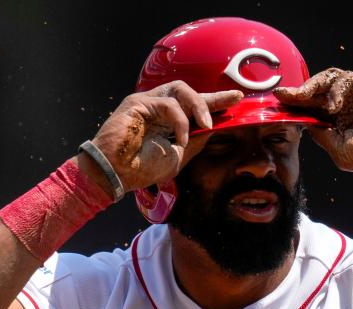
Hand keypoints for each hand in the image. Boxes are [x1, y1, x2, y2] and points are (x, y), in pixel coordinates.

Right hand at [82, 82, 242, 194]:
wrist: (115, 174)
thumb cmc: (141, 168)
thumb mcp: (178, 156)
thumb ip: (194, 141)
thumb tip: (213, 130)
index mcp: (166, 121)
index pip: (193, 106)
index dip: (215, 102)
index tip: (237, 100)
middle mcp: (157, 109)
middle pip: (189, 91)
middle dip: (213, 96)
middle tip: (233, 100)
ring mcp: (147, 103)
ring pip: (181, 90)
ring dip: (198, 106)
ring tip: (207, 125)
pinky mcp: (138, 102)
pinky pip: (168, 104)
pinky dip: (179, 121)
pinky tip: (181, 138)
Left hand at [274, 68, 352, 189]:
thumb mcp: (337, 148)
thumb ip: (319, 133)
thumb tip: (299, 120)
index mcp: (337, 120)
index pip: (311, 107)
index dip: (294, 104)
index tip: (277, 103)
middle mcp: (346, 104)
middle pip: (316, 91)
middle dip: (298, 92)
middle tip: (283, 95)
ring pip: (329, 80)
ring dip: (313, 88)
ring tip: (303, 97)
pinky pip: (347, 79)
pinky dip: (336, 90)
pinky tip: (332, 105)